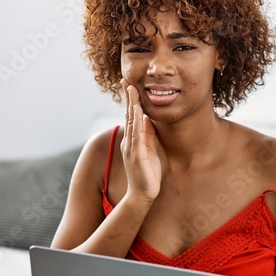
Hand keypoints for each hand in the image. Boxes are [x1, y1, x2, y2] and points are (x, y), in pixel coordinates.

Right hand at [119, 78, 161, 203]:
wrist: (142, 195)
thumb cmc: (147, 175)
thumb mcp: (150, 150)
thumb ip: (148, 135)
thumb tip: (148, 119)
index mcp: (132, 140)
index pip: (130, 116)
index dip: (130, 100)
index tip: (130, 84)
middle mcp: (129, 141)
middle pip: (127, 115)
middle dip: (127, 97)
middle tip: (126, 80)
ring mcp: (131, 148)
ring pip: (131, 122)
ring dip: (131, 105)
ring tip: (132, 89)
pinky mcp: (137, 155)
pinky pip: (136, 135)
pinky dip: (136, 122)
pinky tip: (138, 111)